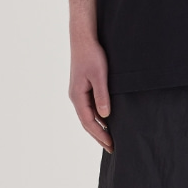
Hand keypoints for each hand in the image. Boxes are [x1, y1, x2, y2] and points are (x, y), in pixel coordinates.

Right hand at [69, 20, 111, 142]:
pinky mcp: (83, 88)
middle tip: (112, 148)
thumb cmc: (91, 55)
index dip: (100, 135)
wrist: (83, 38)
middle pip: (87, 123)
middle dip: (99, 136)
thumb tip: (105, 116)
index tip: (111, 145)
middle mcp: (76, 97)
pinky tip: (107, 121)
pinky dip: (98, 117)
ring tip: (110, 139)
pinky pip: (90, 108)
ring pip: (88, 116)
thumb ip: (102, 96)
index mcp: (78, 97)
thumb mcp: (99, 75)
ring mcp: (78, 93)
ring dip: (99, 128)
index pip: (89, 122)